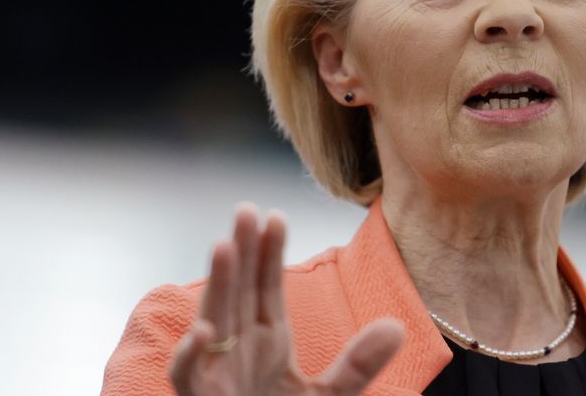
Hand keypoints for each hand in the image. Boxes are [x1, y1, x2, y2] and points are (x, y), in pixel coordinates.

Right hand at [168, 204, 403, 395]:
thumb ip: (358, 365)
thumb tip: (398, 327)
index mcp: (267, 342)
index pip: (266, 288)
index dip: (270, 253)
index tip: (276, 217)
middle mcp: (239, 350)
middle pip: (239, 292)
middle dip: (242, 252)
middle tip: (246, 209)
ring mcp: (217, 374)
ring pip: (212, 321)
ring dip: (217, 286)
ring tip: (223, 247)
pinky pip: (187, 377)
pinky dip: (190, 356)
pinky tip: (201, 332)